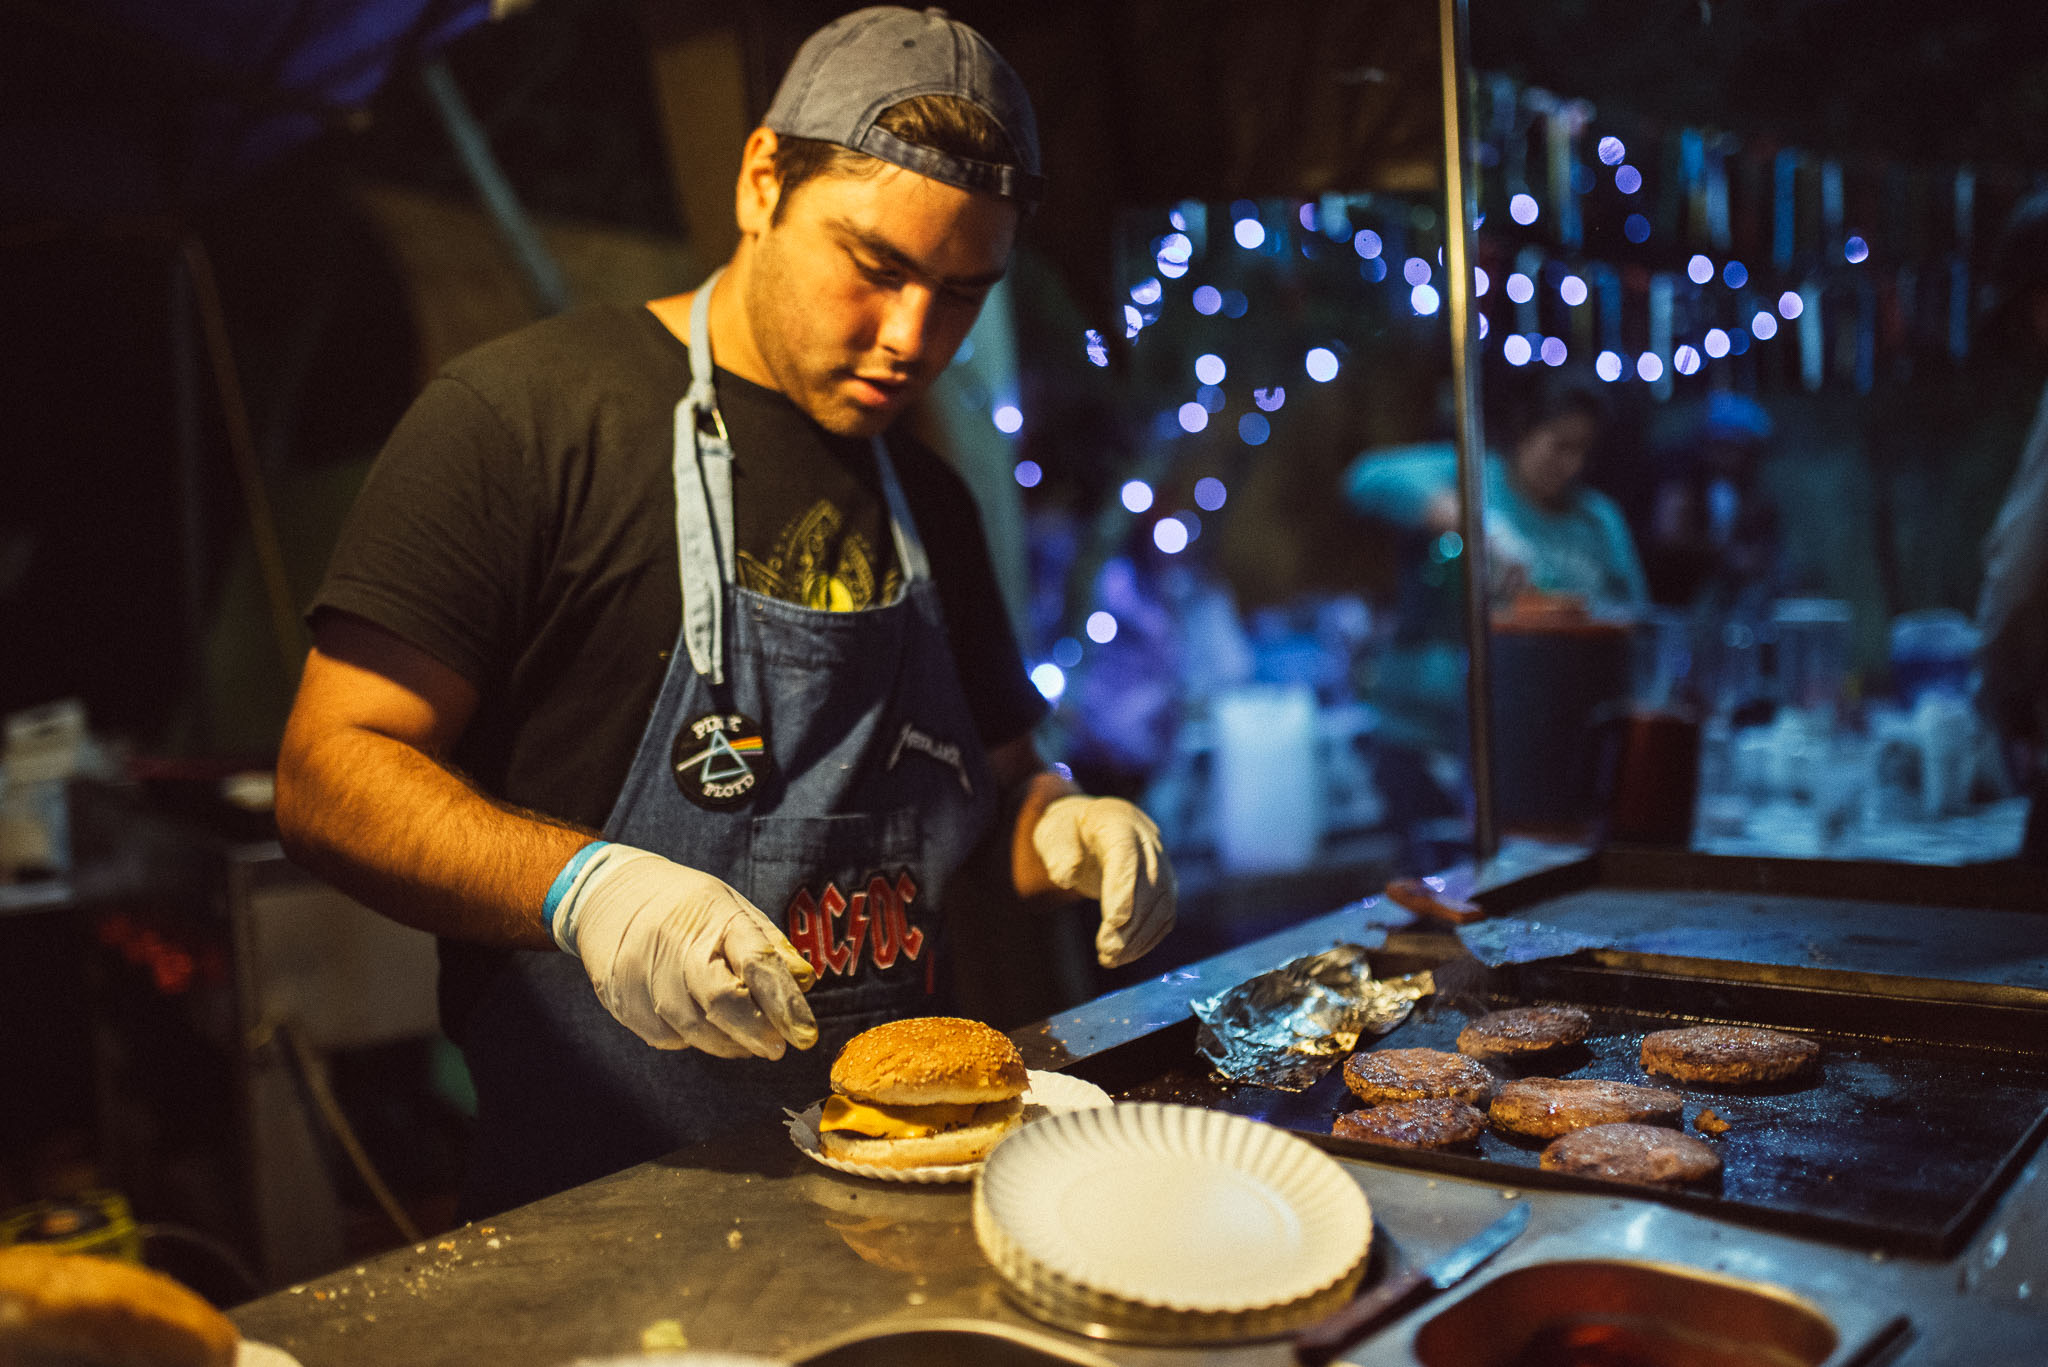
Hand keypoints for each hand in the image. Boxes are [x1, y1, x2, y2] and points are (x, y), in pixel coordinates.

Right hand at [555, 845, 817, 1056]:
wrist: (609, 895)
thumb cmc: (687, 906)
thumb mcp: (733, 907)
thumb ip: (769, 945)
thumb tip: (804, 983)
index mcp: (713, 915)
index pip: (756, 961)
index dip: (784, 1003)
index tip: (806, 1035)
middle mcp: (674, 942)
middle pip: (721, 1002)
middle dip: (755, 1032)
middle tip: (777, 1048)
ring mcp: (641, 973)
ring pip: (693, 1029)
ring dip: (728, 1043)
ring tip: (746, 1040)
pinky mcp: (621, 999)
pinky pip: (666, 1036)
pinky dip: (692, 1040)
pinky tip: (702, 1026)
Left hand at [1031, 795, 1175, 967]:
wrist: (1092, 827)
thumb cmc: (1069, 833)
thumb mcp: (1053, 834)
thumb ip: (1058, 853)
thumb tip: (1065, 877)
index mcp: (1117, 822)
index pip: (1127, 856)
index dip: (1124, 888)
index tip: (1114, 921)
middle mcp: (1147, 841)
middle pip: (1149, 884)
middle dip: (1131, 922)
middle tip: (1106, 951)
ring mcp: (1161, 863)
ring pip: (1162, 903)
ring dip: (1139, 937)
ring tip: (1111, 959)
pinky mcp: (1165, 885)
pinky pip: (1164, 915)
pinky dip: (1147, 939)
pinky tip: (1124, 955)